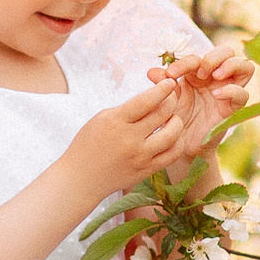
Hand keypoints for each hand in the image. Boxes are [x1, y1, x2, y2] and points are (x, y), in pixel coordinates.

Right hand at [63, 80, 197, 197]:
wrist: (82, 178)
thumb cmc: (89, 144)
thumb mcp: (102, 119)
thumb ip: (127, 109)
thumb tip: (154, 98)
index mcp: (116, 121)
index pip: (146, 100)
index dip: (162, 89)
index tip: (169, 82)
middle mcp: (130, 139)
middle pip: (163, 114)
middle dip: (172, 100)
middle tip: (171, 97)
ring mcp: (140, 156)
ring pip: (172, 135)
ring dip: (177, 122)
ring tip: (173, 119)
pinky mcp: (146, 170)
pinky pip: (172, 155)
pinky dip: (178, 142)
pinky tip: (173, 137)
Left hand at [150, 50, 251, 153]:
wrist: (180, 145)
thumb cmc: (174, 119)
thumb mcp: (166, 101)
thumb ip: (161, 85)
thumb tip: (151, 71)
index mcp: (198, 73)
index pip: (198, 56)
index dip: (184, 61)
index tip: (171, 74)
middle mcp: (215, 79)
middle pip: (227, 52)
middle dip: (214, 57)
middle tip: (201, 72)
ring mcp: (227, 91)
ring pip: (245, 66)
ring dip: (230, 65)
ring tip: (214, 76)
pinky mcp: (234, 108)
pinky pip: (243, 94)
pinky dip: (231, 90)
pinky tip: (216, 95)